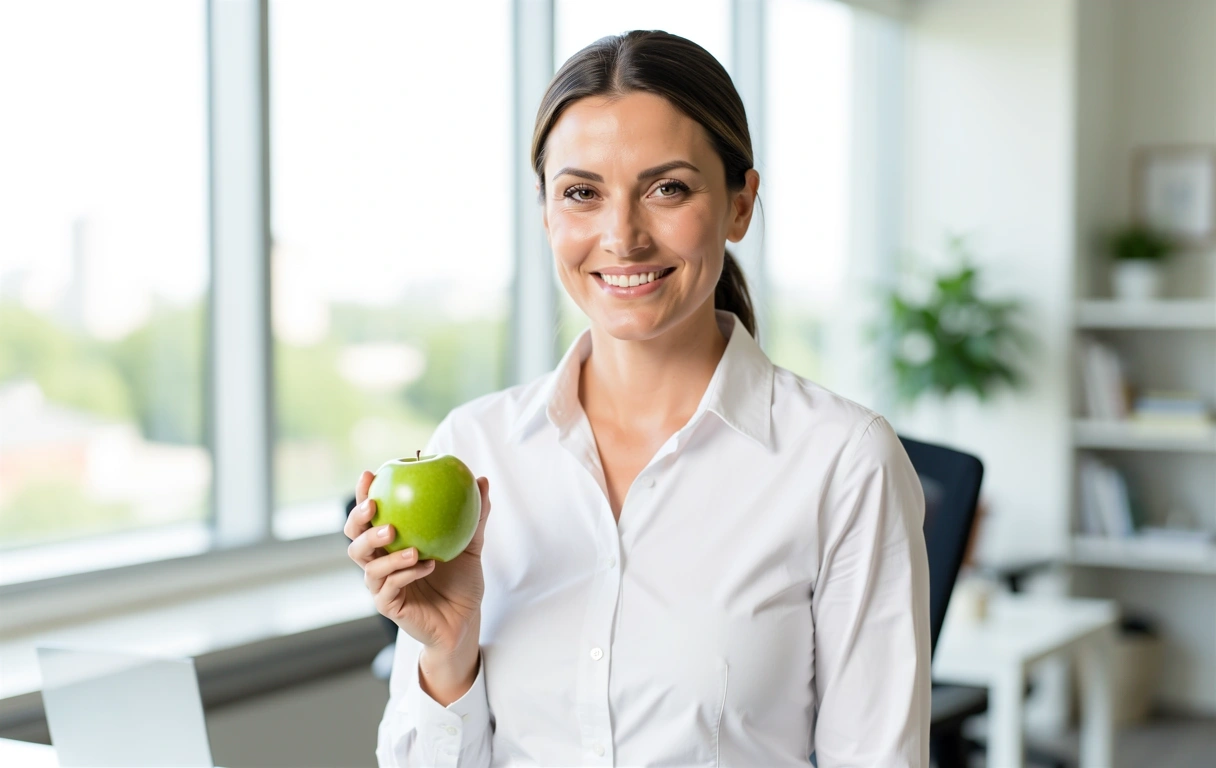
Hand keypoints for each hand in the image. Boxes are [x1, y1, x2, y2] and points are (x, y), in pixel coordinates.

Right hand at [345, 469, 491, 656]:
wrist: (465, 620)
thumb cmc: (462, 581)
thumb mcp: (472, 544)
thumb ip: (475, 515)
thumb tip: (481, 480)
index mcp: (392, 543)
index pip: (370, 516)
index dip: (363, 495)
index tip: (370, 474)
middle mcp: (381, 562)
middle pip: (354, 538)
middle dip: (359, 520)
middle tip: (375, 508)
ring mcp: (381, 585)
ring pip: (367, 565)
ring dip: (385, 552)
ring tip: (410, 546)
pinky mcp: (389, 606)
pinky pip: (389, 587)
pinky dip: (406, 574)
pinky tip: (426, 565)